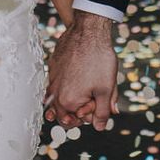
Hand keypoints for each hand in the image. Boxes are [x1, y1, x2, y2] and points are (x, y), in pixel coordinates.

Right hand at [44, 12, 118, 129]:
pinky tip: (77, 77)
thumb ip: (103, 112)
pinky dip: (66, 84)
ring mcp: (52, 79)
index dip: (90, 115)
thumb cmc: (99, 60)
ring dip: (70, 98)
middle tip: (93, 102)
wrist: (89, 32)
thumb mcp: (106, 89)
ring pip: (58, 97)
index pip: (76, 120)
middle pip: (63, 112)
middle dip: (78, 109)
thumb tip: (100, 127)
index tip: (100, 105)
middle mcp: (55, 93)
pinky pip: (56, 83)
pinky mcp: (53, 66)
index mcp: (68, 102)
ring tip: (84, 91)